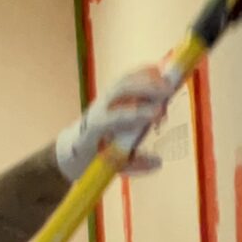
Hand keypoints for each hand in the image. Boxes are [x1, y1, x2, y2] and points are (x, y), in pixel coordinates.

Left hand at [56, 66, 173, 181]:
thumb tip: (158, 161)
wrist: (73, 148)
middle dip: (143, 88)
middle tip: (168, 91)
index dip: (134, 114)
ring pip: (123, 82)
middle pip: (118, 91)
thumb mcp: (113, 168)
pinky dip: (143, 74)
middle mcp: (97, 109)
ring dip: (146, 79)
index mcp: (94, 131)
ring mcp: (103, 98)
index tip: (156, 114)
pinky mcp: (111, 93)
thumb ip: (135, 164)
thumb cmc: (93, 160)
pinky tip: (160, 73)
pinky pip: (127, 79)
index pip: (111, 118)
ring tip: (168, 82)